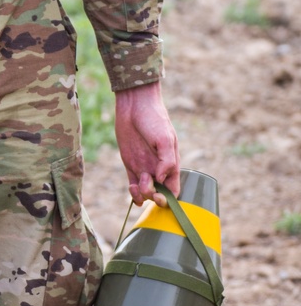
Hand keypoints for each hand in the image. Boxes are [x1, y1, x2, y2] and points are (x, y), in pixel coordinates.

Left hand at [114, 82, 180, 207]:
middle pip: (159, 194)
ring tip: (139, 181)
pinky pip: (134, 186)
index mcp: (171, 164)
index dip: (170, 199)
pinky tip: (132, 187)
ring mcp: (144, 168)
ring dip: (143, 194)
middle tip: (148, 184)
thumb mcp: (165, 139)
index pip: (174, 190)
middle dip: (154, 196)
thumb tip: (160, 179)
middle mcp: (158, 169)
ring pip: (146, 193)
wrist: (134, 106)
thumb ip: (167, 161)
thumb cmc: (154, 119)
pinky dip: (133, 193)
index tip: (161, 195)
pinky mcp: (131, 165)